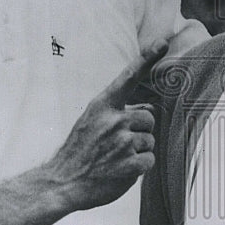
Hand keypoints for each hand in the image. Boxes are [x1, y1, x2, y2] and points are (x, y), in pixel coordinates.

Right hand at [44, 39, 168, 210]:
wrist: (62, 182)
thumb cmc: (79, 150)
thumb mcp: (91, 121)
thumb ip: (118, 112)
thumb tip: (149, 108)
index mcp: (102, 105)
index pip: (128, 77)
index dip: (147, 58)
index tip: (163, 42)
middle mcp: (114, 120)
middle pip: (149, 118)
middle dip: (139, 130)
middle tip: (117, 143)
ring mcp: (122, 143)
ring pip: (150, 140)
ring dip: (138, 150)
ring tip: (115, 157)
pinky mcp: (130, 165)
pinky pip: (149, 160)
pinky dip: (139, 167)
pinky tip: (120, 170)